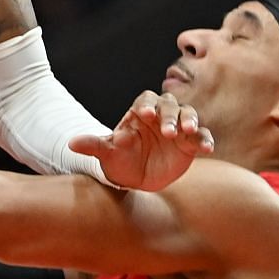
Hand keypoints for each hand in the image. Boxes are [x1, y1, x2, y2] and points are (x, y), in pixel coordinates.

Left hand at [68, 90, 213, 191]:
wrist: (137, 178)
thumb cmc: (119, 161)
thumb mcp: (107, 154)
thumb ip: (93, 146)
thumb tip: (71, 143)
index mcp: (139, 113)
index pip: (145, 100)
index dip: (147, 104)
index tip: (145, 114)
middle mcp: (160, 116)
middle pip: (169, 104)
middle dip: (170, 115)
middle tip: (168, 131)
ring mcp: (177, 127)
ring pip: (188, 114)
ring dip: (190, 121)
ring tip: (188, 132)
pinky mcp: (191, 142)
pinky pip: (201, 136)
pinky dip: (205, 139)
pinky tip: (207, 148)